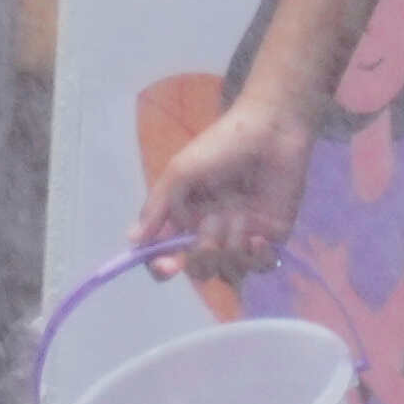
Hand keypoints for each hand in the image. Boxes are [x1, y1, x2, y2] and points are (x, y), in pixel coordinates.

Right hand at [139, 94, 311, 289]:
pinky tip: (259, 236)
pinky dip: (258, 257)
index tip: (169, 266)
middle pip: (198, 270)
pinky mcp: (271, 237)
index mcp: (184, 219)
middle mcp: (210, 233)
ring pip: (230, 272)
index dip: (162, 268)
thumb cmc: (221, 146)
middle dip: (203, 254)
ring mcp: (241, 237)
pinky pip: (261, 267)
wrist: (271, 131)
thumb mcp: (180, 172)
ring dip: (232, 249)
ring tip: (241, 217)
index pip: (165, 256)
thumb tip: (132, 241)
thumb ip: (157, 208)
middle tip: (215, 222)